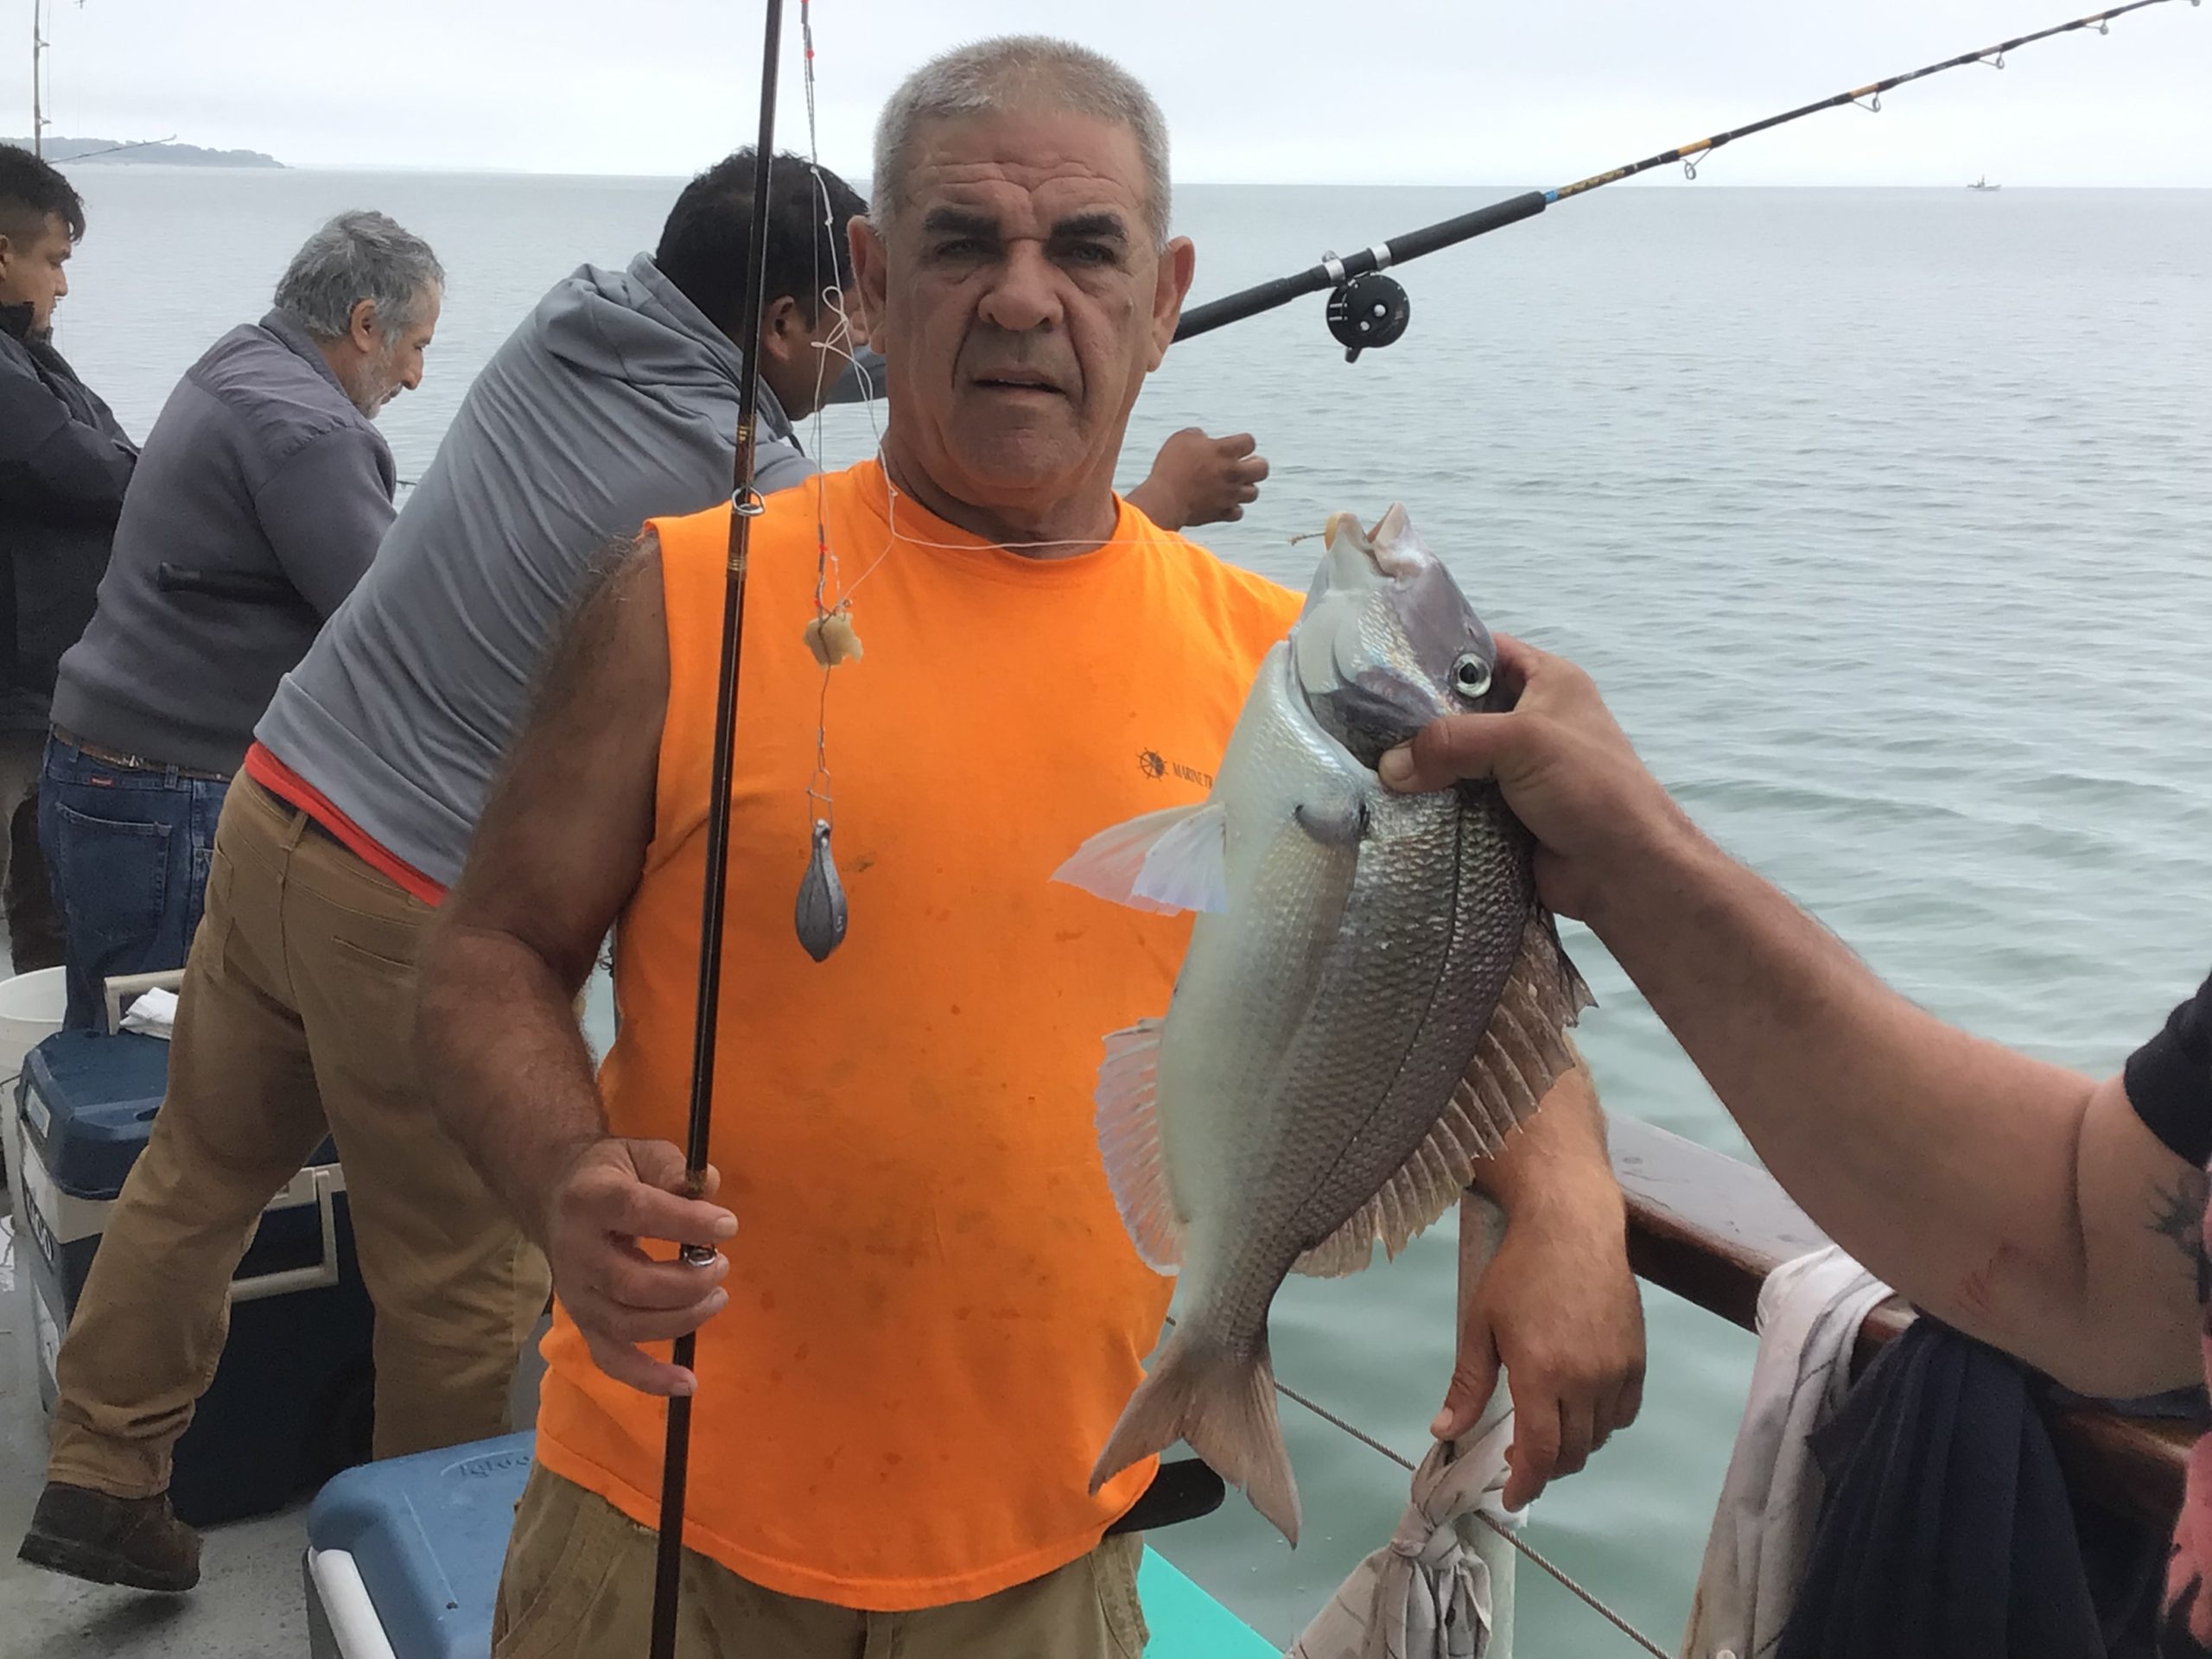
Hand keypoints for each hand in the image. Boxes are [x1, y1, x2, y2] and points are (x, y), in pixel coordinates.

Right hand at [542, 1137, 737, 1395]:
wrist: (556, 1194)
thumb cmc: (612, 1174)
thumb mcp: (641, 1153)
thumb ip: (675, 1169)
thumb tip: (710, 1189)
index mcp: (591, 1200)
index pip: (637, 1213)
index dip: (685, 1222)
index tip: (728, 1226)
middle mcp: (577, 1252)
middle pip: (632, 1282)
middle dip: (688, 1282)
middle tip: (721, 1265)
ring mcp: (577, 1294)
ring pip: (626, 1323)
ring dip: (681, 1319)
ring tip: (717, 1298)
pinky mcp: (583, 1322)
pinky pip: (611, 1358)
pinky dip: (648, 1377)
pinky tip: (685, 1384)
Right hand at [1128, 428, 1269, 529]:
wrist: (1164, 498)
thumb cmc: (1171, 466)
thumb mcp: (1181, 439)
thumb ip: (1199, 436)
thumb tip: (1204, 439)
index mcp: (1225, 451)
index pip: (1250, 442)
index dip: (1243, 443)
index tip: (1232, 446)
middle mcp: (1233, 473)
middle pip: (1263, 469)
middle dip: (1256, 465)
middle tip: (1243, 466)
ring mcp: (1230, 495)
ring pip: (1253, 493)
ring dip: (1245, 488)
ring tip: (1232, 485)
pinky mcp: (1221, 513)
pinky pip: (1237, 512)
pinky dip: (1233, 508)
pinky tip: (1223, 502)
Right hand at [1377, 633, 1693, 920]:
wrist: (1624, 871)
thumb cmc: (1590, 788)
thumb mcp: (1523, 742)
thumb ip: (1452, 742)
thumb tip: (1389, 767)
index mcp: (1547, 681)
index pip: (1483, 652)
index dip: (1438, 656)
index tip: (1385, 668)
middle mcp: (1529, 720)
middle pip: (1459, 709)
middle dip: (1418, 720)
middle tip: (1366, 726)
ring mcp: (1515, 769)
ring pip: (1452, 758)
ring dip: (1421, 768)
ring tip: (1370, 768)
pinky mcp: (1501, 812)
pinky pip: (1455, 799)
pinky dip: (1430, 804)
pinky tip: (1393, 806)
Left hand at [1436, 1185, 1645, 1511]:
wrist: (1572, 1227)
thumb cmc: (1517, 1272)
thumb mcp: (1480, 1325)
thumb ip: (1467, 1384)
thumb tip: (1443, 1431)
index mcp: (1541, 1375)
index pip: (1541, 1454)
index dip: (1527, 1483)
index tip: (1512, 1497)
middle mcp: (1585, 1381)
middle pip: (1573, 1453)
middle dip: (1547, 1468)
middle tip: (1523, 1459)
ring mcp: (1616, 1371)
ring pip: (1600, 1436)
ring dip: (1575, 1446)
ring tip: (1550, 1429)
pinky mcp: (1637, 1359)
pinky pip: (1624, 1412)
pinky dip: (1604, 1423)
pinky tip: (1582, 1408)